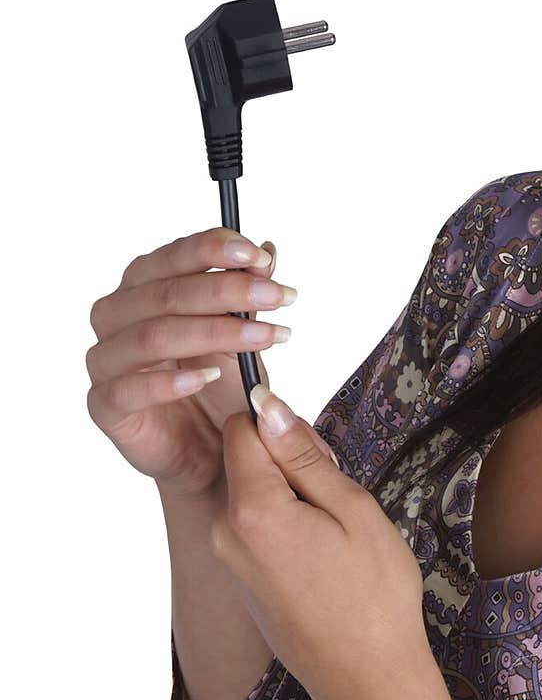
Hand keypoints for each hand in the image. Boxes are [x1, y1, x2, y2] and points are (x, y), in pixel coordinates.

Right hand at [86, 228, 296, 497]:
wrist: (213, 450)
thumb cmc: (221, 385)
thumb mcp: (244, 333)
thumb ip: (248, 293)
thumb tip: (268, 250)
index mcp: (143, 287)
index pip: (172, 257)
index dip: (213, 249)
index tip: (258, 256)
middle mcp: (116, 317)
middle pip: (165, 294)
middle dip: (226, 290)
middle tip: (278, 296)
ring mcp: (106, 362)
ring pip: (152, 336)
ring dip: (214, 332)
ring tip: (264, 338)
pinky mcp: (105, 406)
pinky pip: (128, 389)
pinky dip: (169, 382)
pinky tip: (209, 377)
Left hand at [211, 384, 428, 699]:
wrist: (365, 679)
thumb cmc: (372, 596)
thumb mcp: (352, 509)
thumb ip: (303, 455)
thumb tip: (266, 404)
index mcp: (252, 510)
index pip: (242, 427)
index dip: (281, 425)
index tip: (319, 453)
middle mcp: (224, 532)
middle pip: (246, 460)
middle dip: (290, 463)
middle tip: (338, 499)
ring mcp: (228, 559)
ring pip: (254, 492)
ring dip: (292, 496)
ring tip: (335, 533)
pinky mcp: (239, 578)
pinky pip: (256, 527)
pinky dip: (287, 526)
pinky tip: (322, 556)